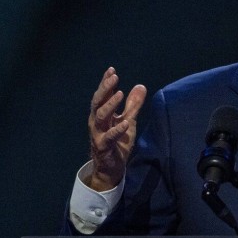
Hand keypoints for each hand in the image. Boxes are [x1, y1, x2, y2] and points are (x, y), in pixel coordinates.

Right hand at [87, 67, 146, 190]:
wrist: (111, 167)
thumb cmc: (118, 142)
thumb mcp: (128, 121)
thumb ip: (133, 105)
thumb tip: (140, 86)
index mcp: (102, 114)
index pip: (102, 95)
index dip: (106, 83)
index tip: (112, 70)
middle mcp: (97, 122)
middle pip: (97, 102)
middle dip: (105, 88)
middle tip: (114, 77)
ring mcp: (98, 134)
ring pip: (100, 116)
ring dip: (109, 104)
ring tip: (119, 93)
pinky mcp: (104, 146)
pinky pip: (109, 137)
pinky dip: (117, 130)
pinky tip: (125, 123)